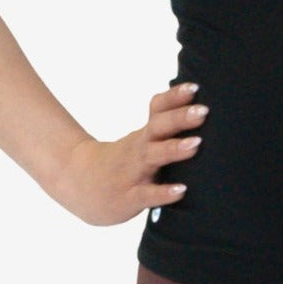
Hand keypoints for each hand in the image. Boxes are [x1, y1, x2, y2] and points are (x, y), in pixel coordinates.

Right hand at [51, 82, 204, 225]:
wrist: (79, 184)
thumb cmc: (123, 159)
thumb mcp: (142, 138)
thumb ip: (165, 122)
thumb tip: (198, 102)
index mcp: (145, 133)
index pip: (158, 108)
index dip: (175, 97)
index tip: (194, 87)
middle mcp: (139, 148)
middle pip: (157, 128)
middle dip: (180, 118)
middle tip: (203, 111)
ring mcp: (133, 171)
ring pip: (152, 157)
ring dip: (174, 149)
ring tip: (196, 143)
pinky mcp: (129, 197)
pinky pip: (146, 194)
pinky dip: (163, 192)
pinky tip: (180, 190)